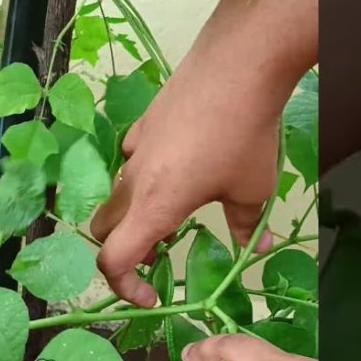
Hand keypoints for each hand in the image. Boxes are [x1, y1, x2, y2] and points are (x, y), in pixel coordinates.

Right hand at [90, 0, 318, 307]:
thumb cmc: (246, 134)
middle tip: (160, 254)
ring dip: (135, 213)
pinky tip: (181, 165)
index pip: (113, 260)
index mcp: (154, 206)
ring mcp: (134, 148)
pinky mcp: (143, 123)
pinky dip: (145, 175)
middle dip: (125, 250)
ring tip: (174, 211)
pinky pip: (131, 159)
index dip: (124, 288)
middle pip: (103, 229)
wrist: (239, 65)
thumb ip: (246, 226)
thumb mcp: (253, 190)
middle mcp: (133, 180)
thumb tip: (256, 249)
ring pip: (117, 193)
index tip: (151, 295)